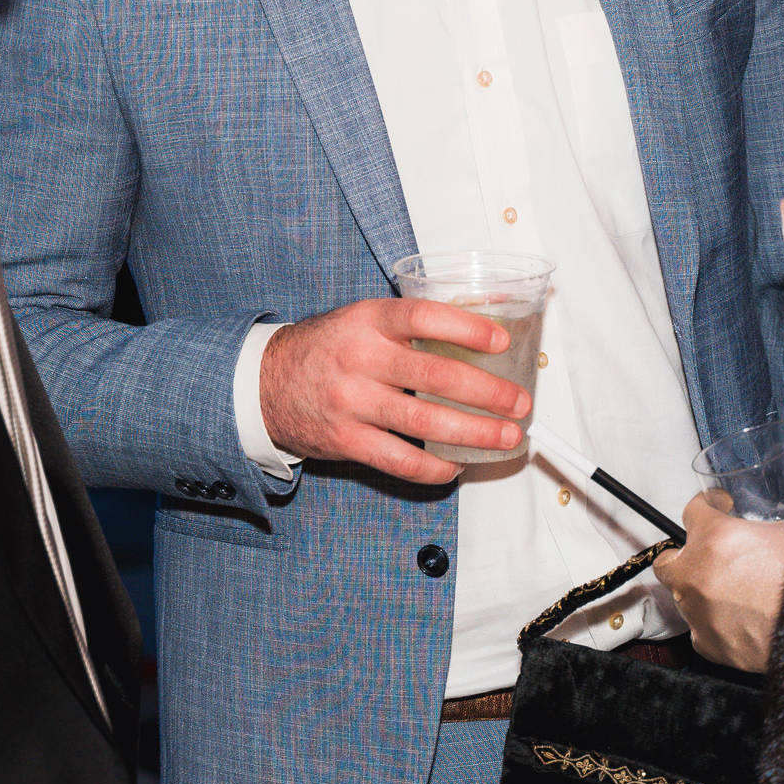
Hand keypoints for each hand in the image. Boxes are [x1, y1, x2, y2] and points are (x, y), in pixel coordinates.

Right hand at [260, 298, 533, 483]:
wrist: (264, 383)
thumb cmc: (327, 349)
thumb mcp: (363, 319)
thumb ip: (413, 322)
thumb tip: (486, 315)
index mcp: (368, 321)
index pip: (423, 317)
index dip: (467, 328)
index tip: (501, 340)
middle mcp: (360, 359)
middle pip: (435, 376)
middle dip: (487, 393)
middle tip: (519, 402)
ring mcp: (352, 402)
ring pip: (425, 423)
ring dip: (474, 433)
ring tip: (505, 436)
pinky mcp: (346, 440)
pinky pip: (400, 461)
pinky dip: (434, 468)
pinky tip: (455, 465)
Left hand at [654, 490, 783, 672]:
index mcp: (715, 537)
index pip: (692, 510)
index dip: (708, 504)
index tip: (719, 506)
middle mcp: (697, 574)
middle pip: (668, 559)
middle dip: (683, 554)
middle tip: (707, 551)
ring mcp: (697, 612)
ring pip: (682, 597)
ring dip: (699, 589)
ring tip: (729, 587)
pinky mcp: (708, 644)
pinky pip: (699, 629)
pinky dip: (712, 623)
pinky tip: (735, 619)